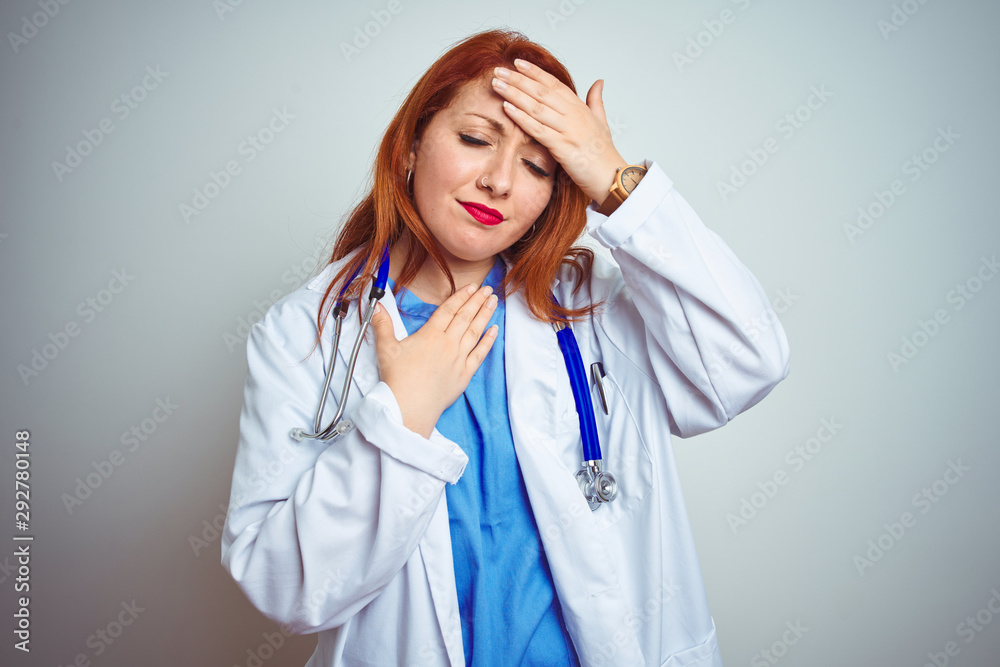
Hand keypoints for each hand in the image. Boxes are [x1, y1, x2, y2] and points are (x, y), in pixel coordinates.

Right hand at [370, 285, 498, 437]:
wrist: (410, 407)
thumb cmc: (398, 380)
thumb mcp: (386, 348)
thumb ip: (383, 324)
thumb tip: (377, 306)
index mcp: (430, 335)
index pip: (448, 310)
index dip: (460, 296)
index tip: (471, 286)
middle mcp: (448, 344)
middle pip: (465, 317)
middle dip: (477, 300)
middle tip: (487, 288)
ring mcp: (458, 359)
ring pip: (475, 331)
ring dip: (485, 315)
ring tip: (493, 301)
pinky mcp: (464, 374)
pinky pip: (480, 354)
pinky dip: (488, 341)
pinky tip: (494, 330)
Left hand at [491, 58, 626, 204]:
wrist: (612, 178)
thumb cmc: (604, 154)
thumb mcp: (602, 122)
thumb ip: (596, 101)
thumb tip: (599, 82)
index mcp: (580, 108)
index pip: (553, 84)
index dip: (534, 72)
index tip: (517, 63)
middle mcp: (573, 115)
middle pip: (541, 91)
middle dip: (518, 79)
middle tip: (498, 70)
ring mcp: (568, 130)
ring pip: (536, 107)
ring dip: (514, 94)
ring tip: (497, 85)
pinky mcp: (562, 147)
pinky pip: (538, 129)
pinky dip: (521, 117)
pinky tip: (507, 108)